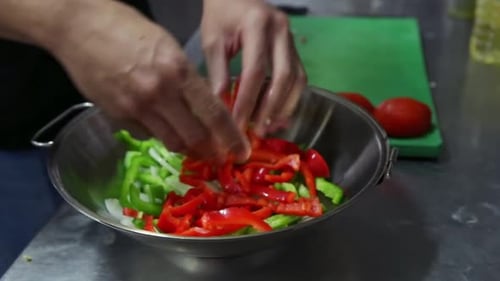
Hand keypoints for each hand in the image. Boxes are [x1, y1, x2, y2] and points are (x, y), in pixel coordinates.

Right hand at [50, 1, 249, 160]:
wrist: (78, 26)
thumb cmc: (126, 28)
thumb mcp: (168, 46)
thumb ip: (186, 79)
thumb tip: (200, 108)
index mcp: (178, 71)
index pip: (214, 114)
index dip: (231, 137)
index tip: (241, 152)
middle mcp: (160, 94)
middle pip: (195, 137)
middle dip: (210, 150)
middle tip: (218, 155)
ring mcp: (136, 108)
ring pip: (172, 142)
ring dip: (187, 147)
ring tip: (194, 146)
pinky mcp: (117, 116)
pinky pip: (146, 135)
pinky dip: (158, 134)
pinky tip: (159, 124)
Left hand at [201, 0, 306, 135]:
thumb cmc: (221, 16)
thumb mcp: (213, 41)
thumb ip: (217, 74)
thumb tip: (221, 111)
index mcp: (258, 25)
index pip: (255, 71)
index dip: (247, 101)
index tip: (236, 125)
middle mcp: (281, 31)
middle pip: (283, 77)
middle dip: (270, 108)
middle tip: (257, 132)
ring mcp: (292, 39)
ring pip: (297, 79)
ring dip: (284, 107)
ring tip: (268, 127)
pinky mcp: (294, 48)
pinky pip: (299, 77)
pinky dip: (290, 99)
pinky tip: (278, 115)